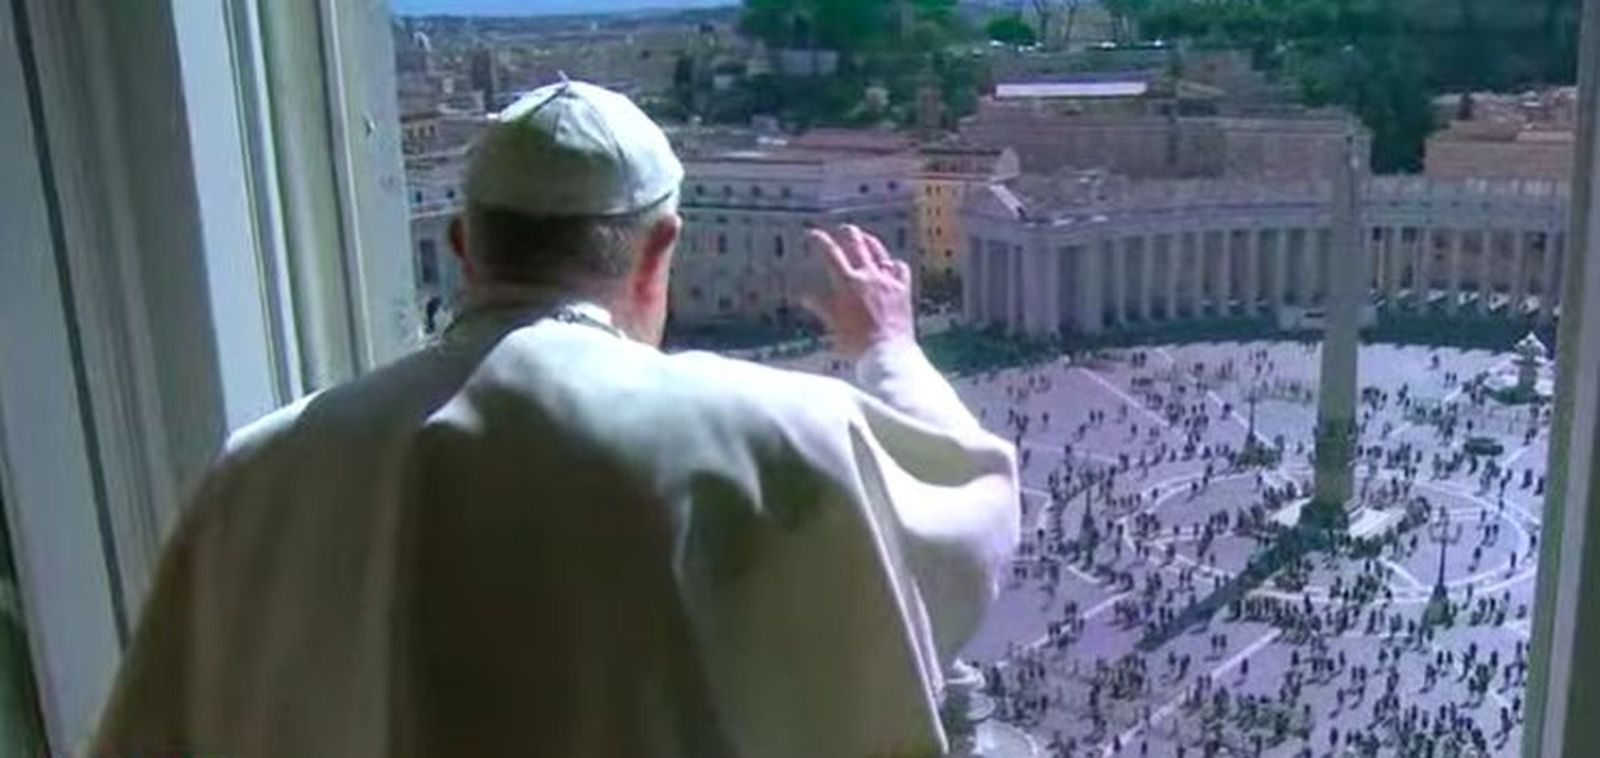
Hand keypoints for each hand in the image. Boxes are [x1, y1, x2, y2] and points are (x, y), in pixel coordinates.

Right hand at [801, 225, 914, 359]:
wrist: (887, 352)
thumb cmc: (858, 343)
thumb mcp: (833, 324)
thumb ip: (821, 306)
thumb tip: (805, 296)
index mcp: (848, 283)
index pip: (831, 254)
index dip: (820, 240)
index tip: (813, 234)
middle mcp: (869, 276)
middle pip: (858, 244)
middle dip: (848, 233)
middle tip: (843, 229)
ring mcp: (888, 281)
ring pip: (880, 252)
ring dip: (871, 242)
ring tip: (866, 237)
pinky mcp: (903, 291)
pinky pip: (901, 269)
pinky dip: (895, 264)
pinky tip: (892, 265)